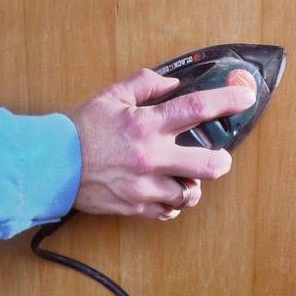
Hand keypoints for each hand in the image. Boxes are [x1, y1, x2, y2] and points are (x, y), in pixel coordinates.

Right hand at [67, 68, 254, 220]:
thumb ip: (145, 85)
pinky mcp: (136, 207)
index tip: (244, 98)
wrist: (52, 165)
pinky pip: (169, 212)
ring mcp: (145, 187)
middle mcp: (150, 157)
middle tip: (218, 158)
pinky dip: (171, 202)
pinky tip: (163, 191)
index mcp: (145, 124)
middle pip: (209, 165)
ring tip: (181, 176)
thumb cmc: (80, 130)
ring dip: (191, 184)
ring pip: (190, 193)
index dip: (226, 102)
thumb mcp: (111, 96)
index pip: (196, 108)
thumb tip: (172, 83)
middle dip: (221, 161)